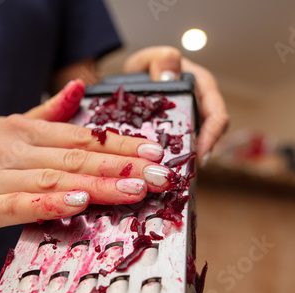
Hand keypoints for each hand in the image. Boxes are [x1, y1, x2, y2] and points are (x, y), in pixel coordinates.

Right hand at [0, 80, 167, 239]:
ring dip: (98, 184)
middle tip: (159, 174)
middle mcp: (14, 149)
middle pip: (77, 157)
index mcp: (24, 131)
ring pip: (56, 179)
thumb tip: (79, 89)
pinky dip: (50, 203)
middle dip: (123, 166)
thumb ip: (46, 114)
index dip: (120, 144)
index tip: (153, 151)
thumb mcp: (6, 128)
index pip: (82, 136)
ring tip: (134, 188)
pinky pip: (21, 204)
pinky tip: (77, 204)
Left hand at [124, 46, 228, 164]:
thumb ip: (159, 60)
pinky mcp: (179, 136)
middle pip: (211, 136)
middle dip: (200, 155)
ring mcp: (191, 123)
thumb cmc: (146, 68)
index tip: (200, 153)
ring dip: (188, 162)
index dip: (212, 135)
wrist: (133, 80)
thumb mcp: (148, 60)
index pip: (217, 114)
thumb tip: (171, 68)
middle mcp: (201, 107)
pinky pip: (182, 152)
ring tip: (175, 176)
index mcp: (201, 87)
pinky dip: (176, 162)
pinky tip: (164, 172)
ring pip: (197, 147)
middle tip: (185, 172)